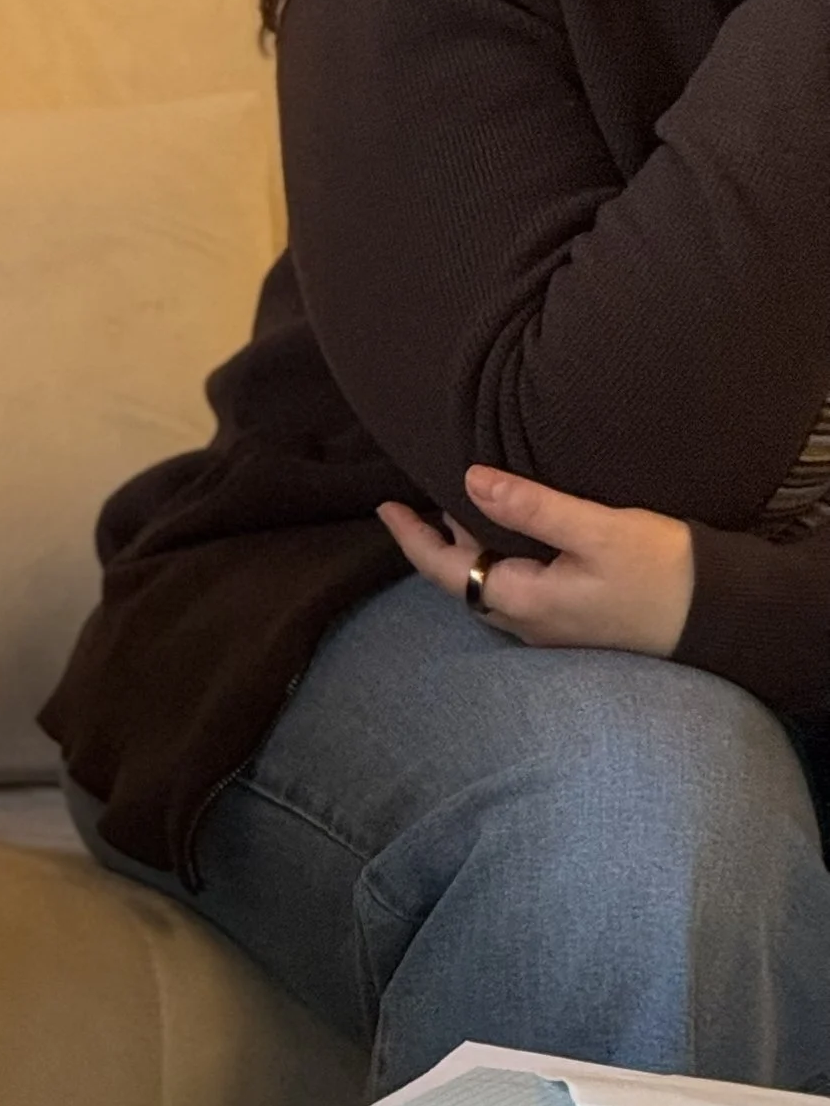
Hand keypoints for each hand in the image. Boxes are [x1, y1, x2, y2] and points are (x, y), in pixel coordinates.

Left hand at [378, 464, 693, 655]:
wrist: (722, 617)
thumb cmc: (664, 573)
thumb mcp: (597, 530)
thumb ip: (532, 507)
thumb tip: (470, 480)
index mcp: (523, 600)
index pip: (444, 570)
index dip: (410, 538)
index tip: (384, 505)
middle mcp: (528, 621)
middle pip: (461, 579)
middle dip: (433, 542)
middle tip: (412, 501)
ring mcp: (550, 625)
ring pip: (489, 583)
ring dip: (467, 548)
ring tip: (452, 508)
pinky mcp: (573, 618)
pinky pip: (516, 585)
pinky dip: (497, 556)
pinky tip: (506, 534)